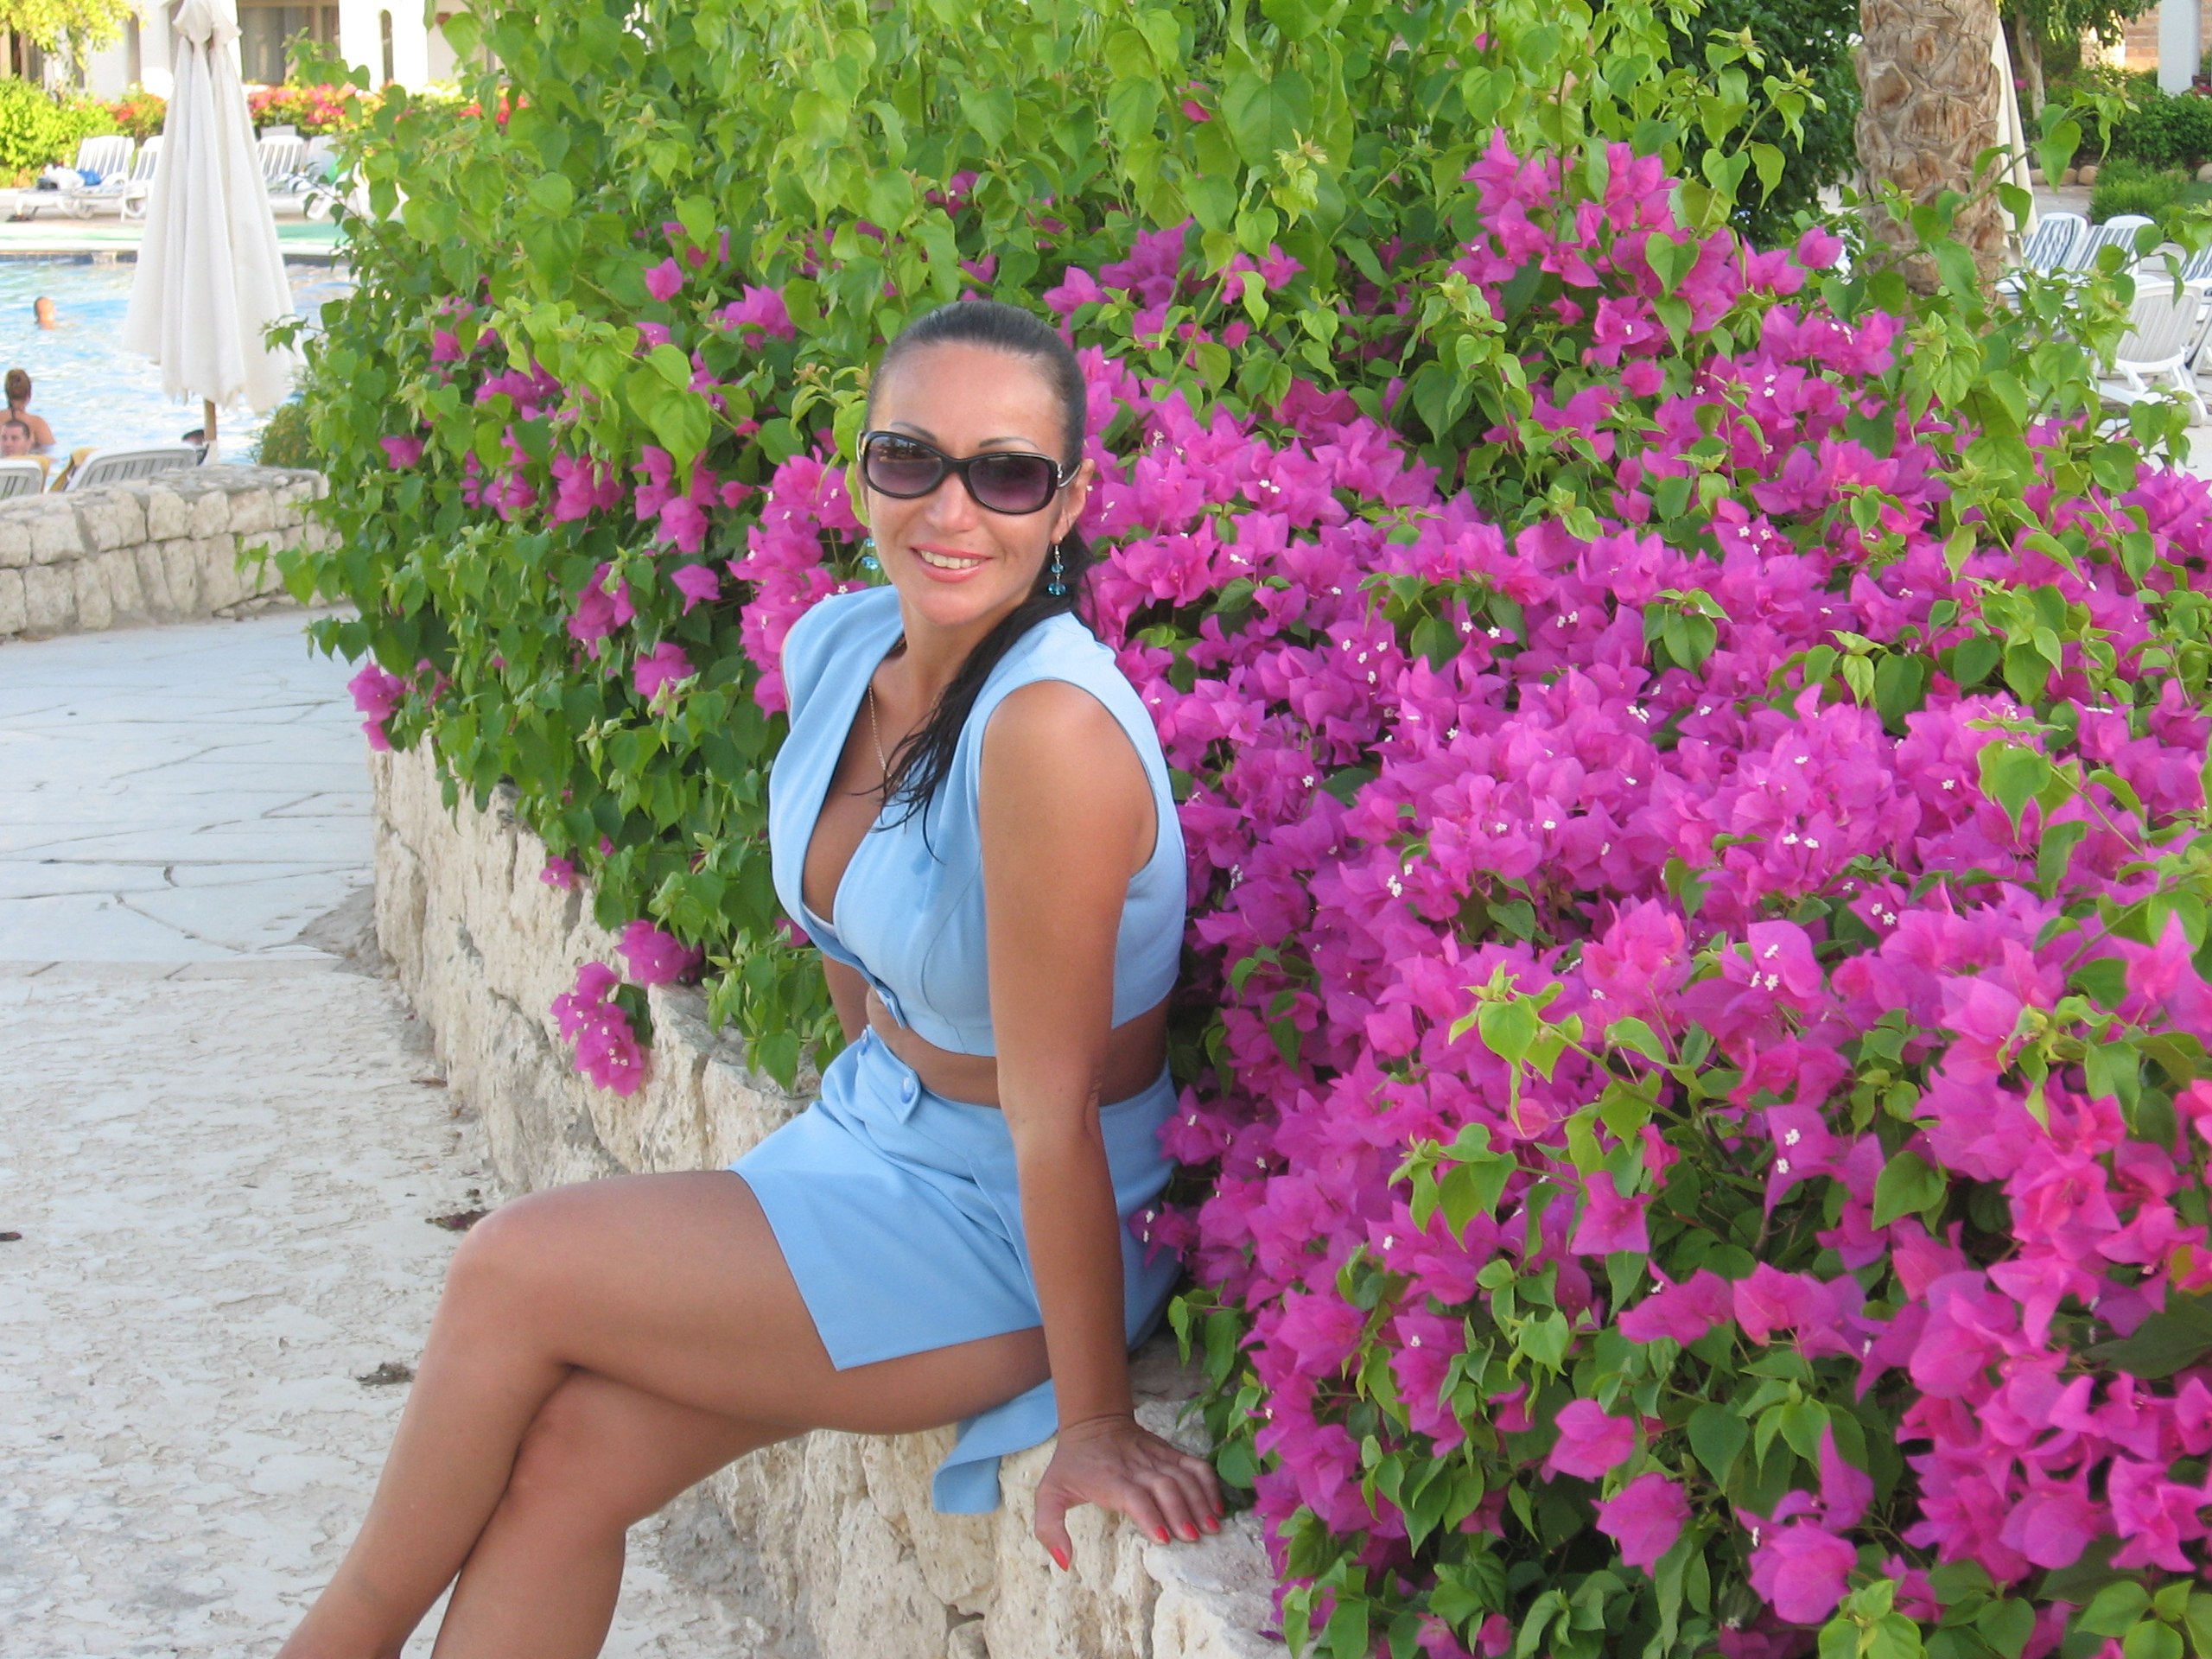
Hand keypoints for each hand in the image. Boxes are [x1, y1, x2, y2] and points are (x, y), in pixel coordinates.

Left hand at [1032, 1412, 1222, 1568]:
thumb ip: (1049, 1528)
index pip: (1135, 1496)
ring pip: (1183, 1476)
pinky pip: (1194, 1465)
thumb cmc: (1072, 1464)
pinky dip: (1209, 1483)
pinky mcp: (1169, 1452)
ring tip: (1211, 1527)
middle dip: (1182, 1512)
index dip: (1150, 1515)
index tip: (1164, 1538)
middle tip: (1194, 1538)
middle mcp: (1136, 1467)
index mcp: (1109, 1479)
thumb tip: (1065, 1562)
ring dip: (1199, 1500)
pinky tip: (1217, 1506)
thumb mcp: (1049, 1493)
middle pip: (1165, 1486)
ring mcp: (1156, 1457)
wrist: (1093, 1422)